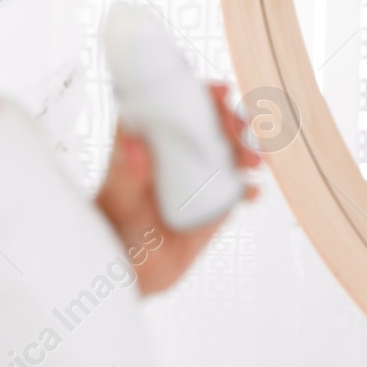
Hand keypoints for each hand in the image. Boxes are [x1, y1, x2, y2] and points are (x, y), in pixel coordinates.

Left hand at [94, 80, 262, 294]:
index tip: (221, 93)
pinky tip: (251, 192)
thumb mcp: (118, 200)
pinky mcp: (213, 204)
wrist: (126, 273)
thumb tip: (132, 142)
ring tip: (254, 160)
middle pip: (214, 125)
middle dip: (235, 122)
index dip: (204, 94)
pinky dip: (250, 188)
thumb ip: (125, 173)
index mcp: (153, 141)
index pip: (181, 105)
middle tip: (241, 132)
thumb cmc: (113, 228)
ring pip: (232, 153)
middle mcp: (179, 154)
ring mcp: (199, 178)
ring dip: (249, 149)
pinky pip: (238, 190)